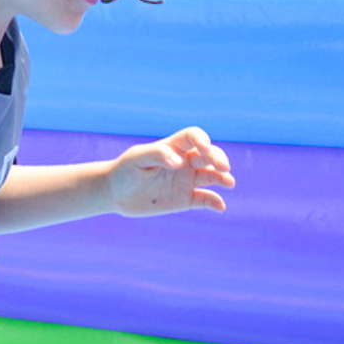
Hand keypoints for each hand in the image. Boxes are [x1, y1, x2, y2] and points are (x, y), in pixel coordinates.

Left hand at [108, 126, 234, 216]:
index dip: (202, 140)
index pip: (193, 137)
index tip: (204, 148)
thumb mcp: (136, 158)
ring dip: (222, 178)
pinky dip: (215, 202)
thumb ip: (157, 154)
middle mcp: (184, 162)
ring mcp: (186, 180)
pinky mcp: (185, 199)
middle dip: (218, 159)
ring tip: (228, 182)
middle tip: (224, 168)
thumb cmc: (125, 170)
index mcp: (172, 147)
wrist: (114, 193)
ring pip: (211, 176)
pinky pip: (205, 199)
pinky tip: (220, 206)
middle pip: (208, 156)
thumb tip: (180, 162)